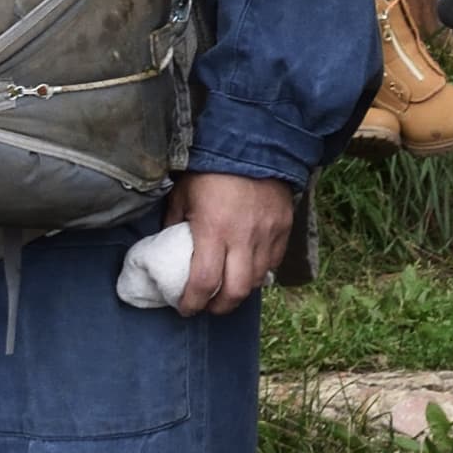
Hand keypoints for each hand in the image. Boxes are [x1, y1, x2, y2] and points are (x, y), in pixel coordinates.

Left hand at [166, 172, 295, 314]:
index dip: (193, 302)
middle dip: (220, 307)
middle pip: (236, 291)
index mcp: (213, 230)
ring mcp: (267, 233)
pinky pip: (273, 261)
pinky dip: (260, 271)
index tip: (185, 308)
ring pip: (258, 280)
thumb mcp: (182, 195)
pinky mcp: (284, 227)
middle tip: (208, 306)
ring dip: (240, 291)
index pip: (204, 282)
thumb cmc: (211, 170)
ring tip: (227, 289)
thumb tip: (169, 248)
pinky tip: (248, 267)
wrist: (254, 144)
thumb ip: (175, 224)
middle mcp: (243, 237)